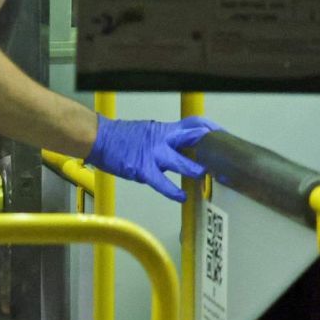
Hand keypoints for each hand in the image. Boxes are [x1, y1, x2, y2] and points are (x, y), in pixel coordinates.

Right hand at [85, 115, 221, 201]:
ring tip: (202, 176)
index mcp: (163, 129)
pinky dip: (173, 191)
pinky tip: (181, 196)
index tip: (223, 135)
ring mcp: (152, 154)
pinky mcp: (142, 168)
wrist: (97, 138)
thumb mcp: (146, 131)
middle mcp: (161, 139)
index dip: (210, 128)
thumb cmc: (120, 137)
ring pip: (180, 162)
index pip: (193, 123)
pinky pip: (161, 182)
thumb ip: (165, 140)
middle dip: (208, 146)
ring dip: (194, 170)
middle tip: (221, 158)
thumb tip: (182, 148)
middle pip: (191, 137)